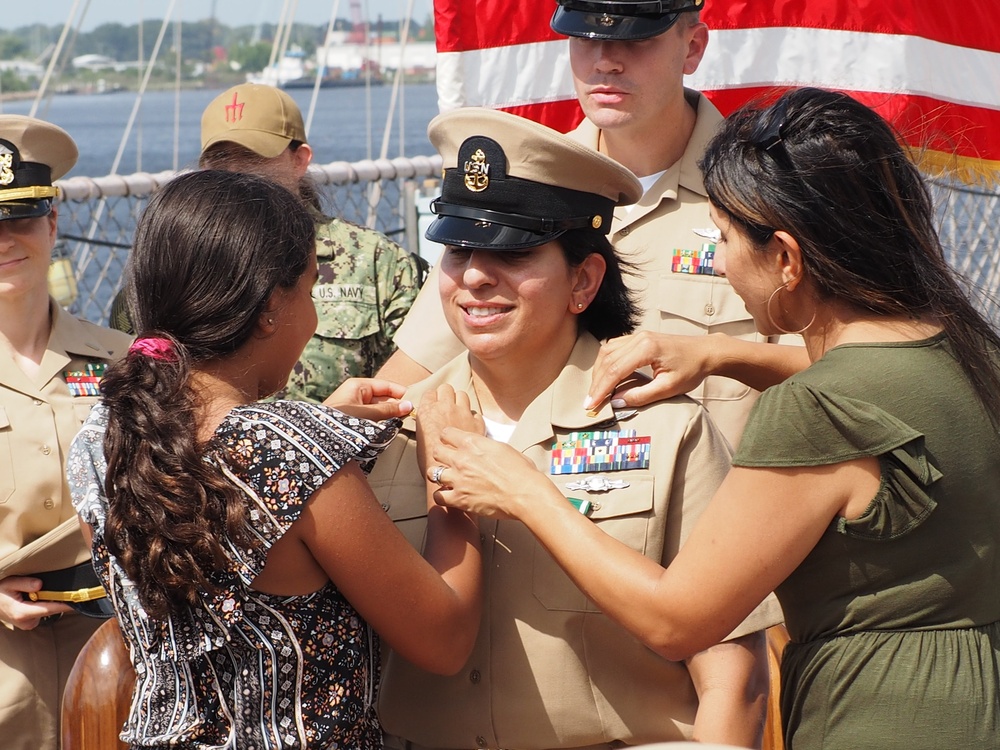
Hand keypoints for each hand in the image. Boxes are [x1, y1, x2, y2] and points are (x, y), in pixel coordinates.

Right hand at [0, 575, 71, 630]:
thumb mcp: (9, 583)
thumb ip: (25, 583)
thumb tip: (40, 585)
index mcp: (22, 612)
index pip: (48, 608)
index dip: (64, 604)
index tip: (77, 600)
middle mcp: (26, 621)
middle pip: (50, 610)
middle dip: (58, 600)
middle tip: (68, 590)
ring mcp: (28, 624)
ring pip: (47, 611)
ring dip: (48, 601)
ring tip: (36, 592)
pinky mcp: (28, 624)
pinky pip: (41, 613)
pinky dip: (42, 605)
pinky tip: (34, 599)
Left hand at [323, 377, 413, 420]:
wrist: (318, 439)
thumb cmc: (340, 421)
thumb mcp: (367, 414)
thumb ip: (389, 410)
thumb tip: (409, 406)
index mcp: (358, 386)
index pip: (386, 386)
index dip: (401, 393)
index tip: (415, 401)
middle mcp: (357, 395)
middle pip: (384, 398)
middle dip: (396, 406)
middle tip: (412, 415)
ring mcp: (355, 408)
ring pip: (379, 410)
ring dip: (390, 417)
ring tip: (403, 423)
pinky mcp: (354, 421)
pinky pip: (373, 419)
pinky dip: (382, 423)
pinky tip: (390, 429)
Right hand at [415, 385, 484, 478]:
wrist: (447, 470)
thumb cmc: (429, 458)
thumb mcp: (421, 436)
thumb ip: (427, 422)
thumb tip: (431, 418)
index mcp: (428, 410)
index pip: (430, 392)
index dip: (433, 398)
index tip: (433, 404)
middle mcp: (445, 407)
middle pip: (446, 388)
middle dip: (446, 395)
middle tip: (446, 405)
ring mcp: (462, 413)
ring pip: (462, 394)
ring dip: (459, 401)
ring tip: (458, 411)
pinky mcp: (476, 421)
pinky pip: (475, 412)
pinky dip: (472, 417)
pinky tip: (469, 425)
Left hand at [427, 426, 555, 519]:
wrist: (525, 493)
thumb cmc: (521, 471)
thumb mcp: (503, 448)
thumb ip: (486, 446)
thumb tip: (483, 447)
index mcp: (472, 442)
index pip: (446, 433)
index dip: (447, 438)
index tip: (450, 444)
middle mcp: (461, 458)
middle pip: (436, 451)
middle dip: (440, 456)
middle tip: (447, 462)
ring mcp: (458, 479)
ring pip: (432, 472)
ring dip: (438, 475)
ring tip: (445, 479)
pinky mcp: (459, 498)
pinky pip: (438, 497)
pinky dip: (442, 497)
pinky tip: (449, 496)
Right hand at [584, 331, 715, 410]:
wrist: (705, 352)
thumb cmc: (691, 370)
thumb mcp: (669, 388)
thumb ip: (641, 396)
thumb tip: (616, 402)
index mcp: (646, 349)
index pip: (615, 370)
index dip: (601, 390)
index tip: (591, 405)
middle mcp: (638, 338)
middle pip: (606, 360)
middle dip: (596, 383)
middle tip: (590, 402)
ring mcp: (637, 335)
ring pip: (606, 352)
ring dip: (598, 372)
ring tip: (596, 392)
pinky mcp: (637, 337)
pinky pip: (613, 348)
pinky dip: (605, 363)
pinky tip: (605, 377)